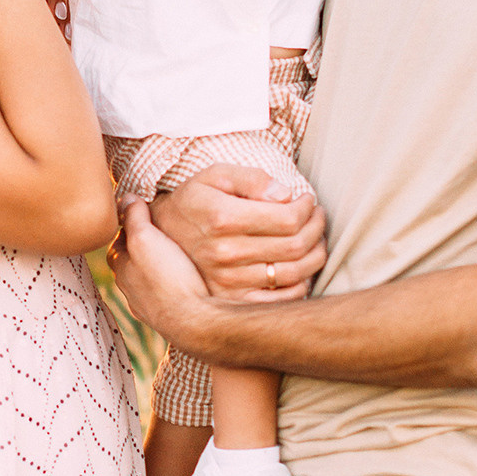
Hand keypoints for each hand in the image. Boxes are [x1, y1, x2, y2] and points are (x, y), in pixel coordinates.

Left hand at [113, 200, 219, 347]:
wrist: (194, 321)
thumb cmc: (169, 277)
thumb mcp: (146, 238)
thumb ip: (135, 218)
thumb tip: (126, 198)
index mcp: (122, 269)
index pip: (119, 241)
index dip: (131, 224)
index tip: (145, 212)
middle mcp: (131, 290)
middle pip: (134, 261)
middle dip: (145, 246)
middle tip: (163, 230)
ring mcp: (150, 306)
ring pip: (151, 279)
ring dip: (160, 266)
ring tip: (179, 252)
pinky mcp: (170, 317)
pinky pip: (168, 294)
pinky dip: (174, 283)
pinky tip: (189, 279)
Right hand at [147, 164, 325, 298]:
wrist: (160, 239)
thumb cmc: (194, 202)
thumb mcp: (214, 176)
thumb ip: (250, 178)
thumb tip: (285, 194)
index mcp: (223, 218)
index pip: (287, 218)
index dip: (307, 208)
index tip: (307, 201)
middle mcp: (226, 252)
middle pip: (295, 245)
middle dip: (316, 228)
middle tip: (317, 217)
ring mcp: (229, 280)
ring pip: (294, 273)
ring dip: (315, 254)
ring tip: (314, 239)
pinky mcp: (232, 299)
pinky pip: (282, 298)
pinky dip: (301, 283)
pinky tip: (299, 266)